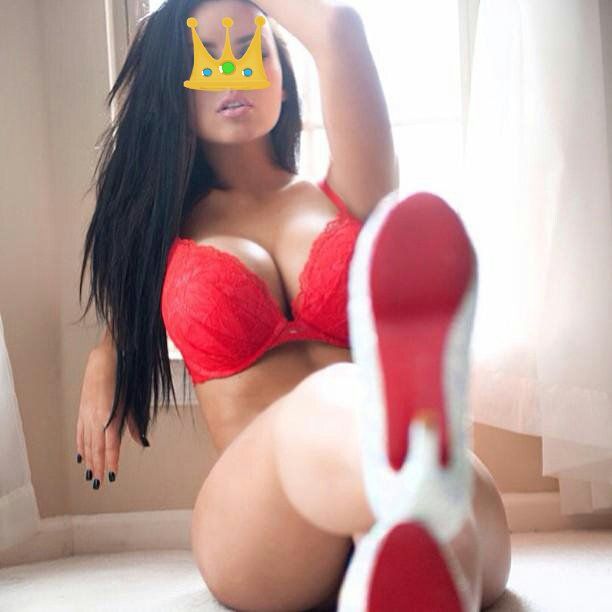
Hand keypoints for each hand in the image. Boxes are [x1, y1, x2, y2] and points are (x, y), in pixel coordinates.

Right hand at [76, 345, 142, 489]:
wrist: (106, 357)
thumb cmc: (123, 376)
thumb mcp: (133, 400)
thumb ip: (135, 423)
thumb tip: (143, 442)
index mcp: (109, 415)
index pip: (110, 444)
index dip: (111, 461)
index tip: (112, 474)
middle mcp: (95, 416)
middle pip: (96, 447)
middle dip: (98, 465)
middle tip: (99, 482)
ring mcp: (86, 413)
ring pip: (86, 442)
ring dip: (89, 459)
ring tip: (90, 473)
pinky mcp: (82, 408)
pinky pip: (80, 431)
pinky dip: (81, 445)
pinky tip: (81, 455)